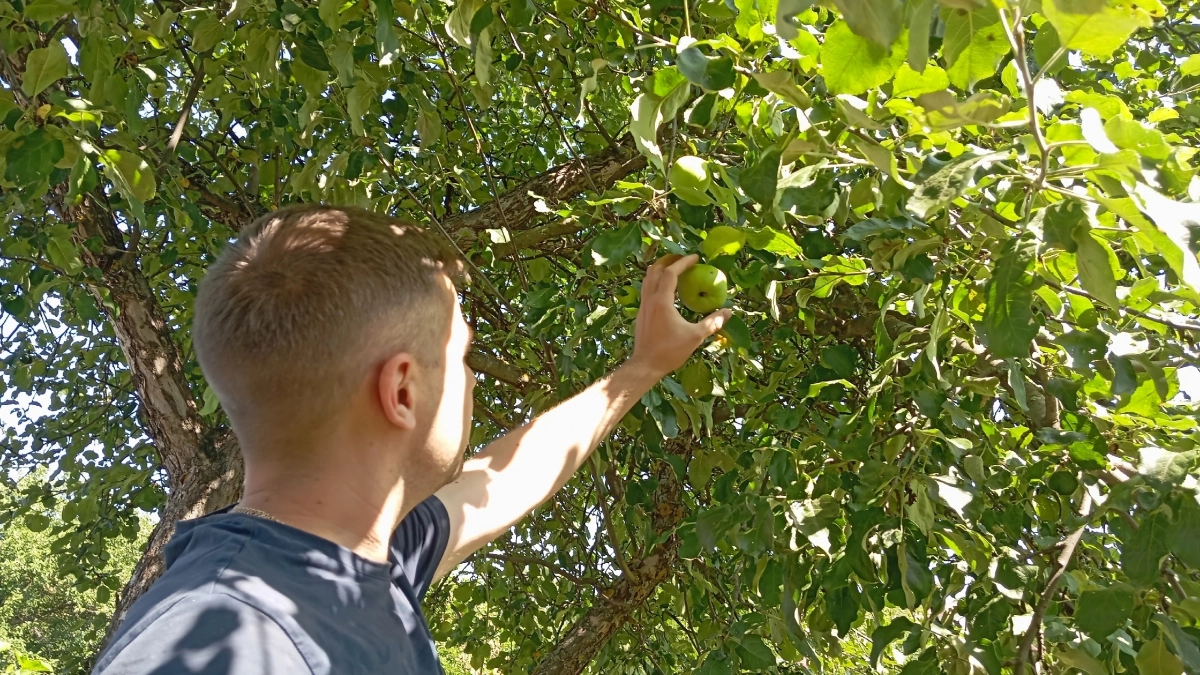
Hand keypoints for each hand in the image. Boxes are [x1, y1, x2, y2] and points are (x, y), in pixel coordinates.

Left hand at [629, 254, 731, 378]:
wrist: (645, 365)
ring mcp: (643, 306)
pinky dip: (656, 282)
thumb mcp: (695, 337)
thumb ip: (712, 323)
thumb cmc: (669, 351)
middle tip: (682, 258)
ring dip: (660, 270)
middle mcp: (649, 299)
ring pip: (648, 279)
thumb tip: (728, 312)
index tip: (695, 257)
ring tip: (673, 269)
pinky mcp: (641, 314)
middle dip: (668, 260)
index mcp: (661, 301)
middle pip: (655, 270)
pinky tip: (666, 290)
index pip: (671, 273)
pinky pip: (647, 290)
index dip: (683, 262)